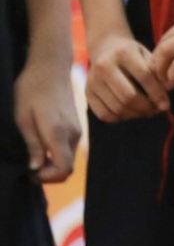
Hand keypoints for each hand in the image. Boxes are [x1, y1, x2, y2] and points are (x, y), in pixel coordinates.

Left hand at [12, 57, 80, 181]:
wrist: (50, 67)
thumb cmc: (31, 90)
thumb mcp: (24, 119)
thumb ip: (33, 144)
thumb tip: (35, 167)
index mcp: (59, 132)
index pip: (64, 168)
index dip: (47, 178)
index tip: (30, 173)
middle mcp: (73, 133)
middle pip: (68, 166)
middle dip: (49, 175)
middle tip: (29, 170)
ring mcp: (77, 129)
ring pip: (68, 158)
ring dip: (52, 165)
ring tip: (33, 158)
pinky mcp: (76, 125)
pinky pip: (68, 148)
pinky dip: (57, 155)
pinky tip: (41, 147)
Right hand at [85, 33, 167, 122]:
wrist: (106, 48)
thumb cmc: (134, 54)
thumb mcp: (147, 54)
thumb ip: (157, 71)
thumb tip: (167, 94)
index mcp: (123, 52)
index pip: (144, 76)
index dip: (158, 93)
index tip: (167, 105)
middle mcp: (104, 66)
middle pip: (128, 96)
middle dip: (146, 107)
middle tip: (157, 110)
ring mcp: (93, 80)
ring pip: (117, 107)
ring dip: (136, 114)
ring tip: (147, 112)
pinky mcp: (87, 93)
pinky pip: (105, 114)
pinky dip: (121, 118)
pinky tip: (132, 112)